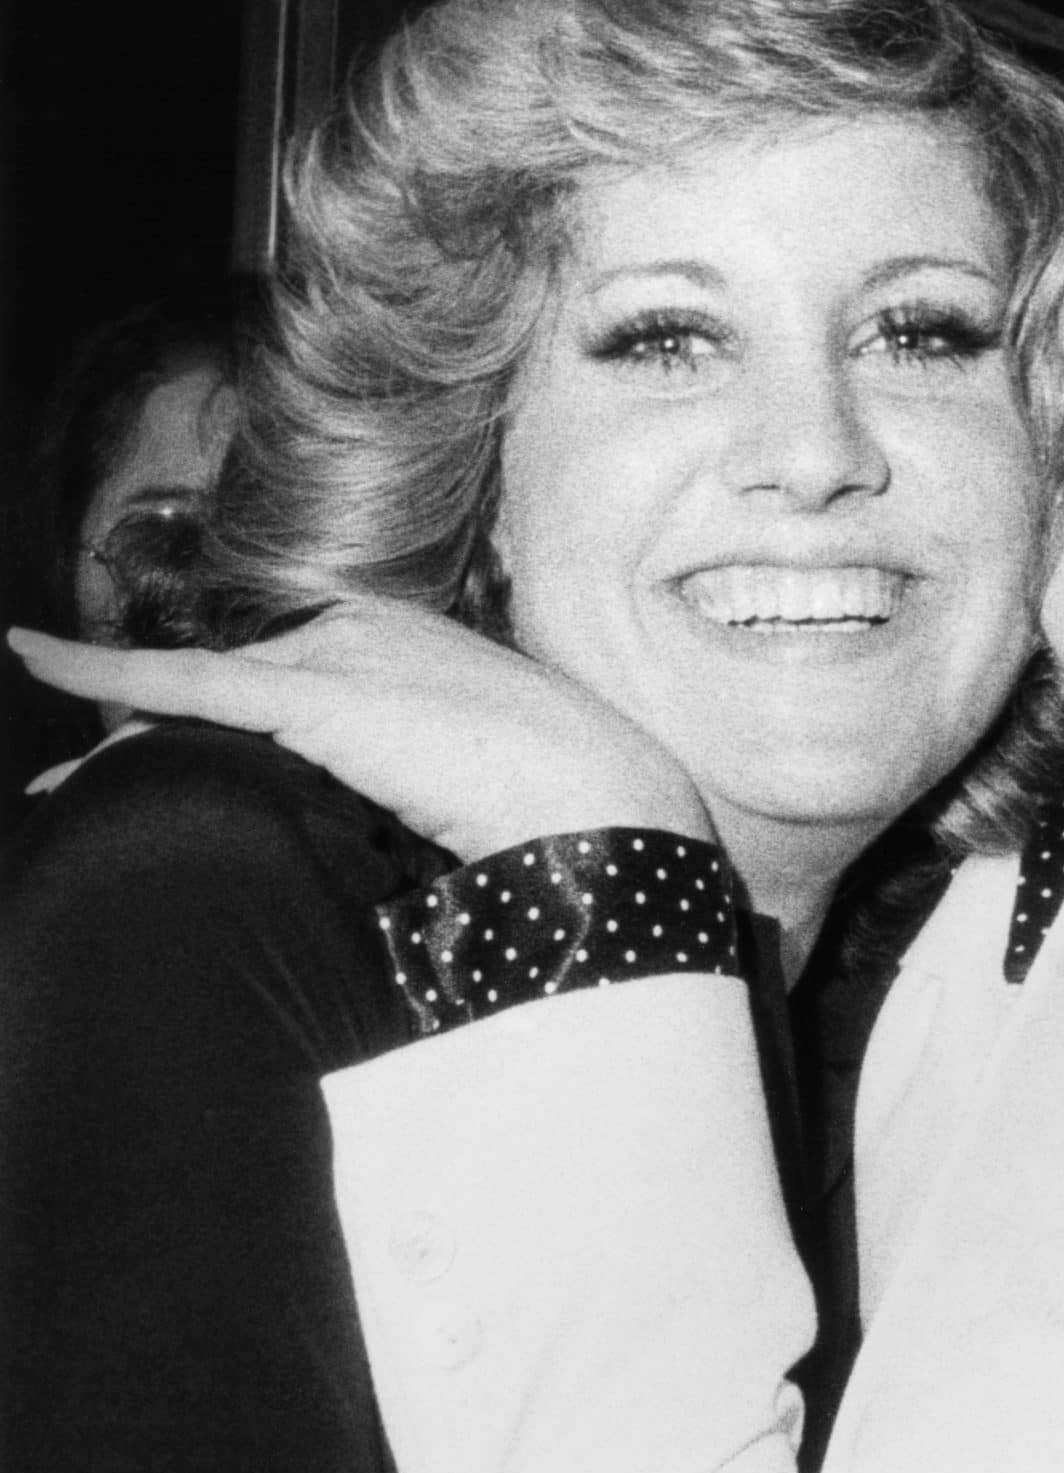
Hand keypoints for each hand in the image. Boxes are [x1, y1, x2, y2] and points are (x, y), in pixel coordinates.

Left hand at [9, 602, 712, 864]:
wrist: (598, 804)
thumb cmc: (555, 814)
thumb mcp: (461, 791)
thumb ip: (407, 787)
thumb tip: (385, 840)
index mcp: (402, 649)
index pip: (278, 679)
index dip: (214, 724)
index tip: (178, 760)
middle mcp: (362, 632)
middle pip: (227, 685)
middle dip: (155, 736)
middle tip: (93, 788)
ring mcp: (337, 654)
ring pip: (194, 692)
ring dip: (122, 737)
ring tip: (61, 781)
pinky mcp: (314, 693)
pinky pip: (179, 679)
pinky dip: (100, 669)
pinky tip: (36, 656)